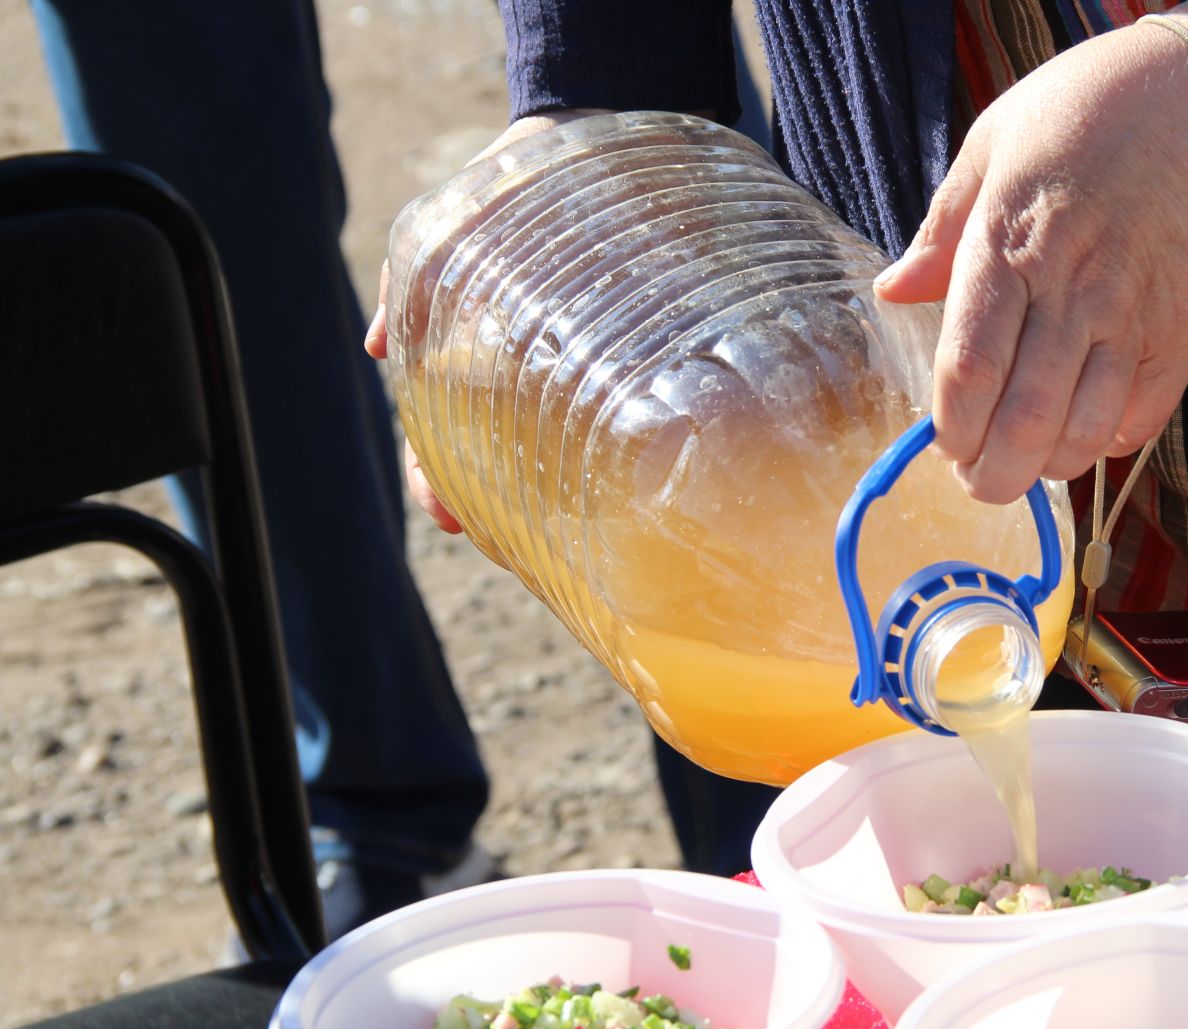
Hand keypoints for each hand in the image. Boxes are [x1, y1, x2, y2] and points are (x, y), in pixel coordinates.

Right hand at [365, 109, 614, 534]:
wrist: (580, 144)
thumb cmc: (507, 190)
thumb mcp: (448, 229)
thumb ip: (411, 286)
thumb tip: (376, 348)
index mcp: (471, 351)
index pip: (441, 430)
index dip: (436, 476)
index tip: (444, 514)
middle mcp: (517, 369)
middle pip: (488, 448)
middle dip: (478, 493)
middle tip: (482, 531)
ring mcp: (566, 365)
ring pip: (539, 437)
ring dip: (531, 482)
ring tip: (543, 522)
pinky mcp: (617, 352)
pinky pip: (606, 405)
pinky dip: (599, 443)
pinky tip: (613, 480)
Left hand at [872, 4, 1187, 503]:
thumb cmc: (1092, 108)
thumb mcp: (993, 143)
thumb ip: (942, 230)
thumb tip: (894, 292)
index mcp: (1007, 246)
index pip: (969, 368)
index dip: (951, 427)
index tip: (945, 442)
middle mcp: (1069, 291)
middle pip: (1022, 420)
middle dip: (992, 474)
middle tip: (980, 479)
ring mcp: (1130, 317)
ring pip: (1083, 432)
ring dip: (1048, 467)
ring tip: (1028, 463)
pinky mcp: (1179, 331)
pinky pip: (1142, 416)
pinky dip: (1109, 442)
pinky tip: (1086, 430)